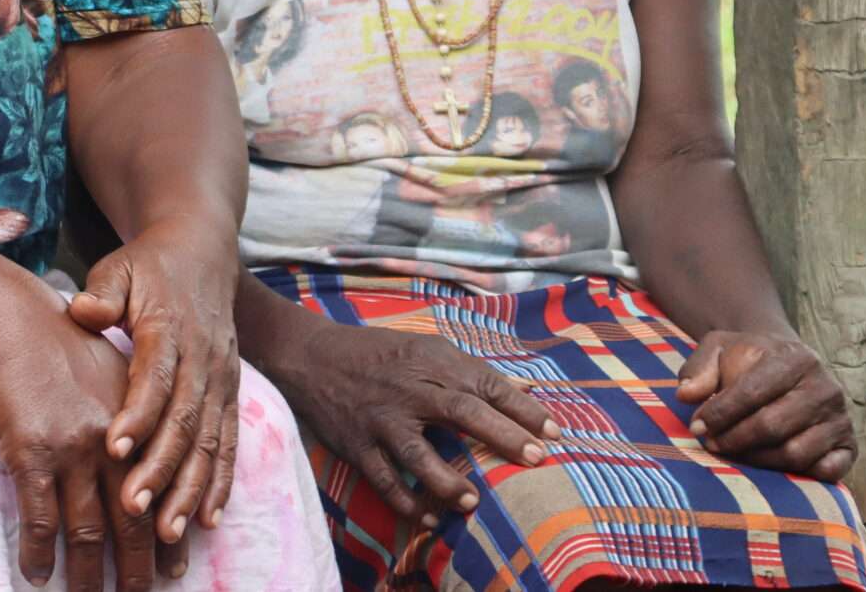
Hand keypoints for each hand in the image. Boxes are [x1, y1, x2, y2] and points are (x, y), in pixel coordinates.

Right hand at [0, 304, 164, 591]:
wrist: (6, 318)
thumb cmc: (56, 338)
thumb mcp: (111, 368)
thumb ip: (132, 410)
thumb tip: (140, 452)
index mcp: (138, 421)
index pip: (163, 490)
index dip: (168, 534)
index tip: (174, 567)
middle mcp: (112, 441)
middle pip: (133, 521)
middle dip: (137, 568)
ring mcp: (72, 449)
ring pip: (87, 531)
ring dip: (88, 575)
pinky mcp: (31, 452)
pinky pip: (39, 518)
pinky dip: (39, 553)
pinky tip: (37, 574)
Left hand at [67, 227, 241, 545]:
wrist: (202, 252)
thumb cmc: (149, 266)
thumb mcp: (119, 266)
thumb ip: (103, 290)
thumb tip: (82, 310)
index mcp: (170, 328)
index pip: (156, 377)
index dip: (137, 414)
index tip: (113, 449)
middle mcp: (202, 358)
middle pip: (184, 421)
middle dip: (160, 469)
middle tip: (133, 508)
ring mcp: (221, 379)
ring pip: (210, 441)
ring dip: (190, 488)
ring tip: (168, 531)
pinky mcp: (231, 393)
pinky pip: (230, 443)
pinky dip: (221, 482)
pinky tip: (208, 520)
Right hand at [266, 313, 556, 529]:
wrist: (310, 355)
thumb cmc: (376, 353)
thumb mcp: (423, 347)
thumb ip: (469, 370)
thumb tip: (524, 389)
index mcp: (430, 363)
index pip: (486, 383)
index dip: (523, 407)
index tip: (555, 431)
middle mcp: (410, 390)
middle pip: (463, 412)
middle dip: (503, 436)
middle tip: (537, 458)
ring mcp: (382, 419)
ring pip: (418, 453)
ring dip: (447, 480)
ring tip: (473, 501)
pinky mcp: (357, 443)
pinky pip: (383, 479)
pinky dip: (405, 501)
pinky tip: (428, 518)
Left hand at [677, 329, 855, 481]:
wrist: (786, 363)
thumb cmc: (748, 360)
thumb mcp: (719, 348)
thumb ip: (699, 368)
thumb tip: (686, 395)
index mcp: (796, 357)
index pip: (754, 391)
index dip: (720, 413)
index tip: (696, 427)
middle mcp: (826, 387)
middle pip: (773, 426)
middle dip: (734, 439)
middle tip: (711, 445)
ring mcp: (841, 418)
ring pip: (795, 453)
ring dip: (757, 460)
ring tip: (734, 453)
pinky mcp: (849, 446)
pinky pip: (827, 471)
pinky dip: (798, 475)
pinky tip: (771, 466)